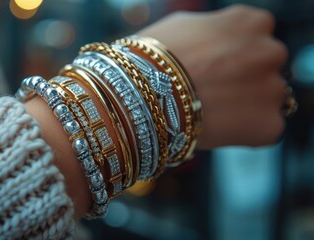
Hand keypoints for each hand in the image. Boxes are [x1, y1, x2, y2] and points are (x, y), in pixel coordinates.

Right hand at [139, 4, 287, 148]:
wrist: (143, 98)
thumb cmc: (155, 58)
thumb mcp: (186, 25)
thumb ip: (216, 28)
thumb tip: (220, 36)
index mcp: (252, 22)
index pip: (255, 36)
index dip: (232, 52)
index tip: (214, 64)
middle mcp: (270, 51)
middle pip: (266, 66)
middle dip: (245, 76)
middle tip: (213, 89)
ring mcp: (273, 90)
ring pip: (267, 98)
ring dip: (247, 103)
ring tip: (211, 110)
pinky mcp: (269, 126)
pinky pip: (264, 128)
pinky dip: (246, 130)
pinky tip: (218, 127)